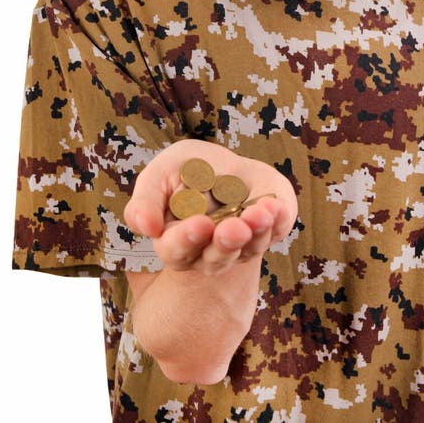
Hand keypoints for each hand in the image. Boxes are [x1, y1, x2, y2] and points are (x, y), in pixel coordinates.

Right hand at [124, 140, 297, 273]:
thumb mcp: (160, 175)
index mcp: (177, 243)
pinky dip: (278, 219)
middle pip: (216, 259)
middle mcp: (210, 252)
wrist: (224, 164)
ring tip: (260, 212)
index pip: (177, 251)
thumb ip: (145, 201)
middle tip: (234, 228)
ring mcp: (243, 245)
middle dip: (226, 243)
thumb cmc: (186, 170)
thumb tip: (147, 227)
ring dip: (256, 231)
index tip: (199, 224)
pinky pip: (277, 230)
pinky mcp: (270, 230)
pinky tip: (275, 206)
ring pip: (249, 248)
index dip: (187, 239)